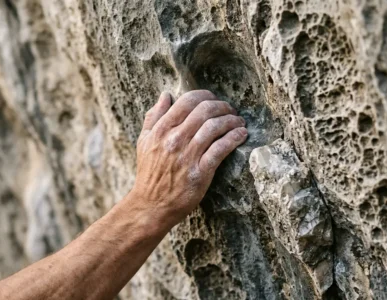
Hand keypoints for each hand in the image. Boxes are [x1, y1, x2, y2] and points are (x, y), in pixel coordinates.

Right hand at [131, 90, 247, 226]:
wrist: (151, 205)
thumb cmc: (149, 173)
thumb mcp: (144, 142)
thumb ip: (153, 117)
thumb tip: (165, 95)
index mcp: (161, 130)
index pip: (187, 101)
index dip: (204, 95)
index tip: (213, 99)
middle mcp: (174, 140)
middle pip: (204, 110)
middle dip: (222, 106)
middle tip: (230, 110)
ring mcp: (187, 156)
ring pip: (215, 127)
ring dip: (232, 121)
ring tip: (239, 122)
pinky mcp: (200, 172)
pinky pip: (221, 148)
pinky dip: (235, 138)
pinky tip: (242, 135)